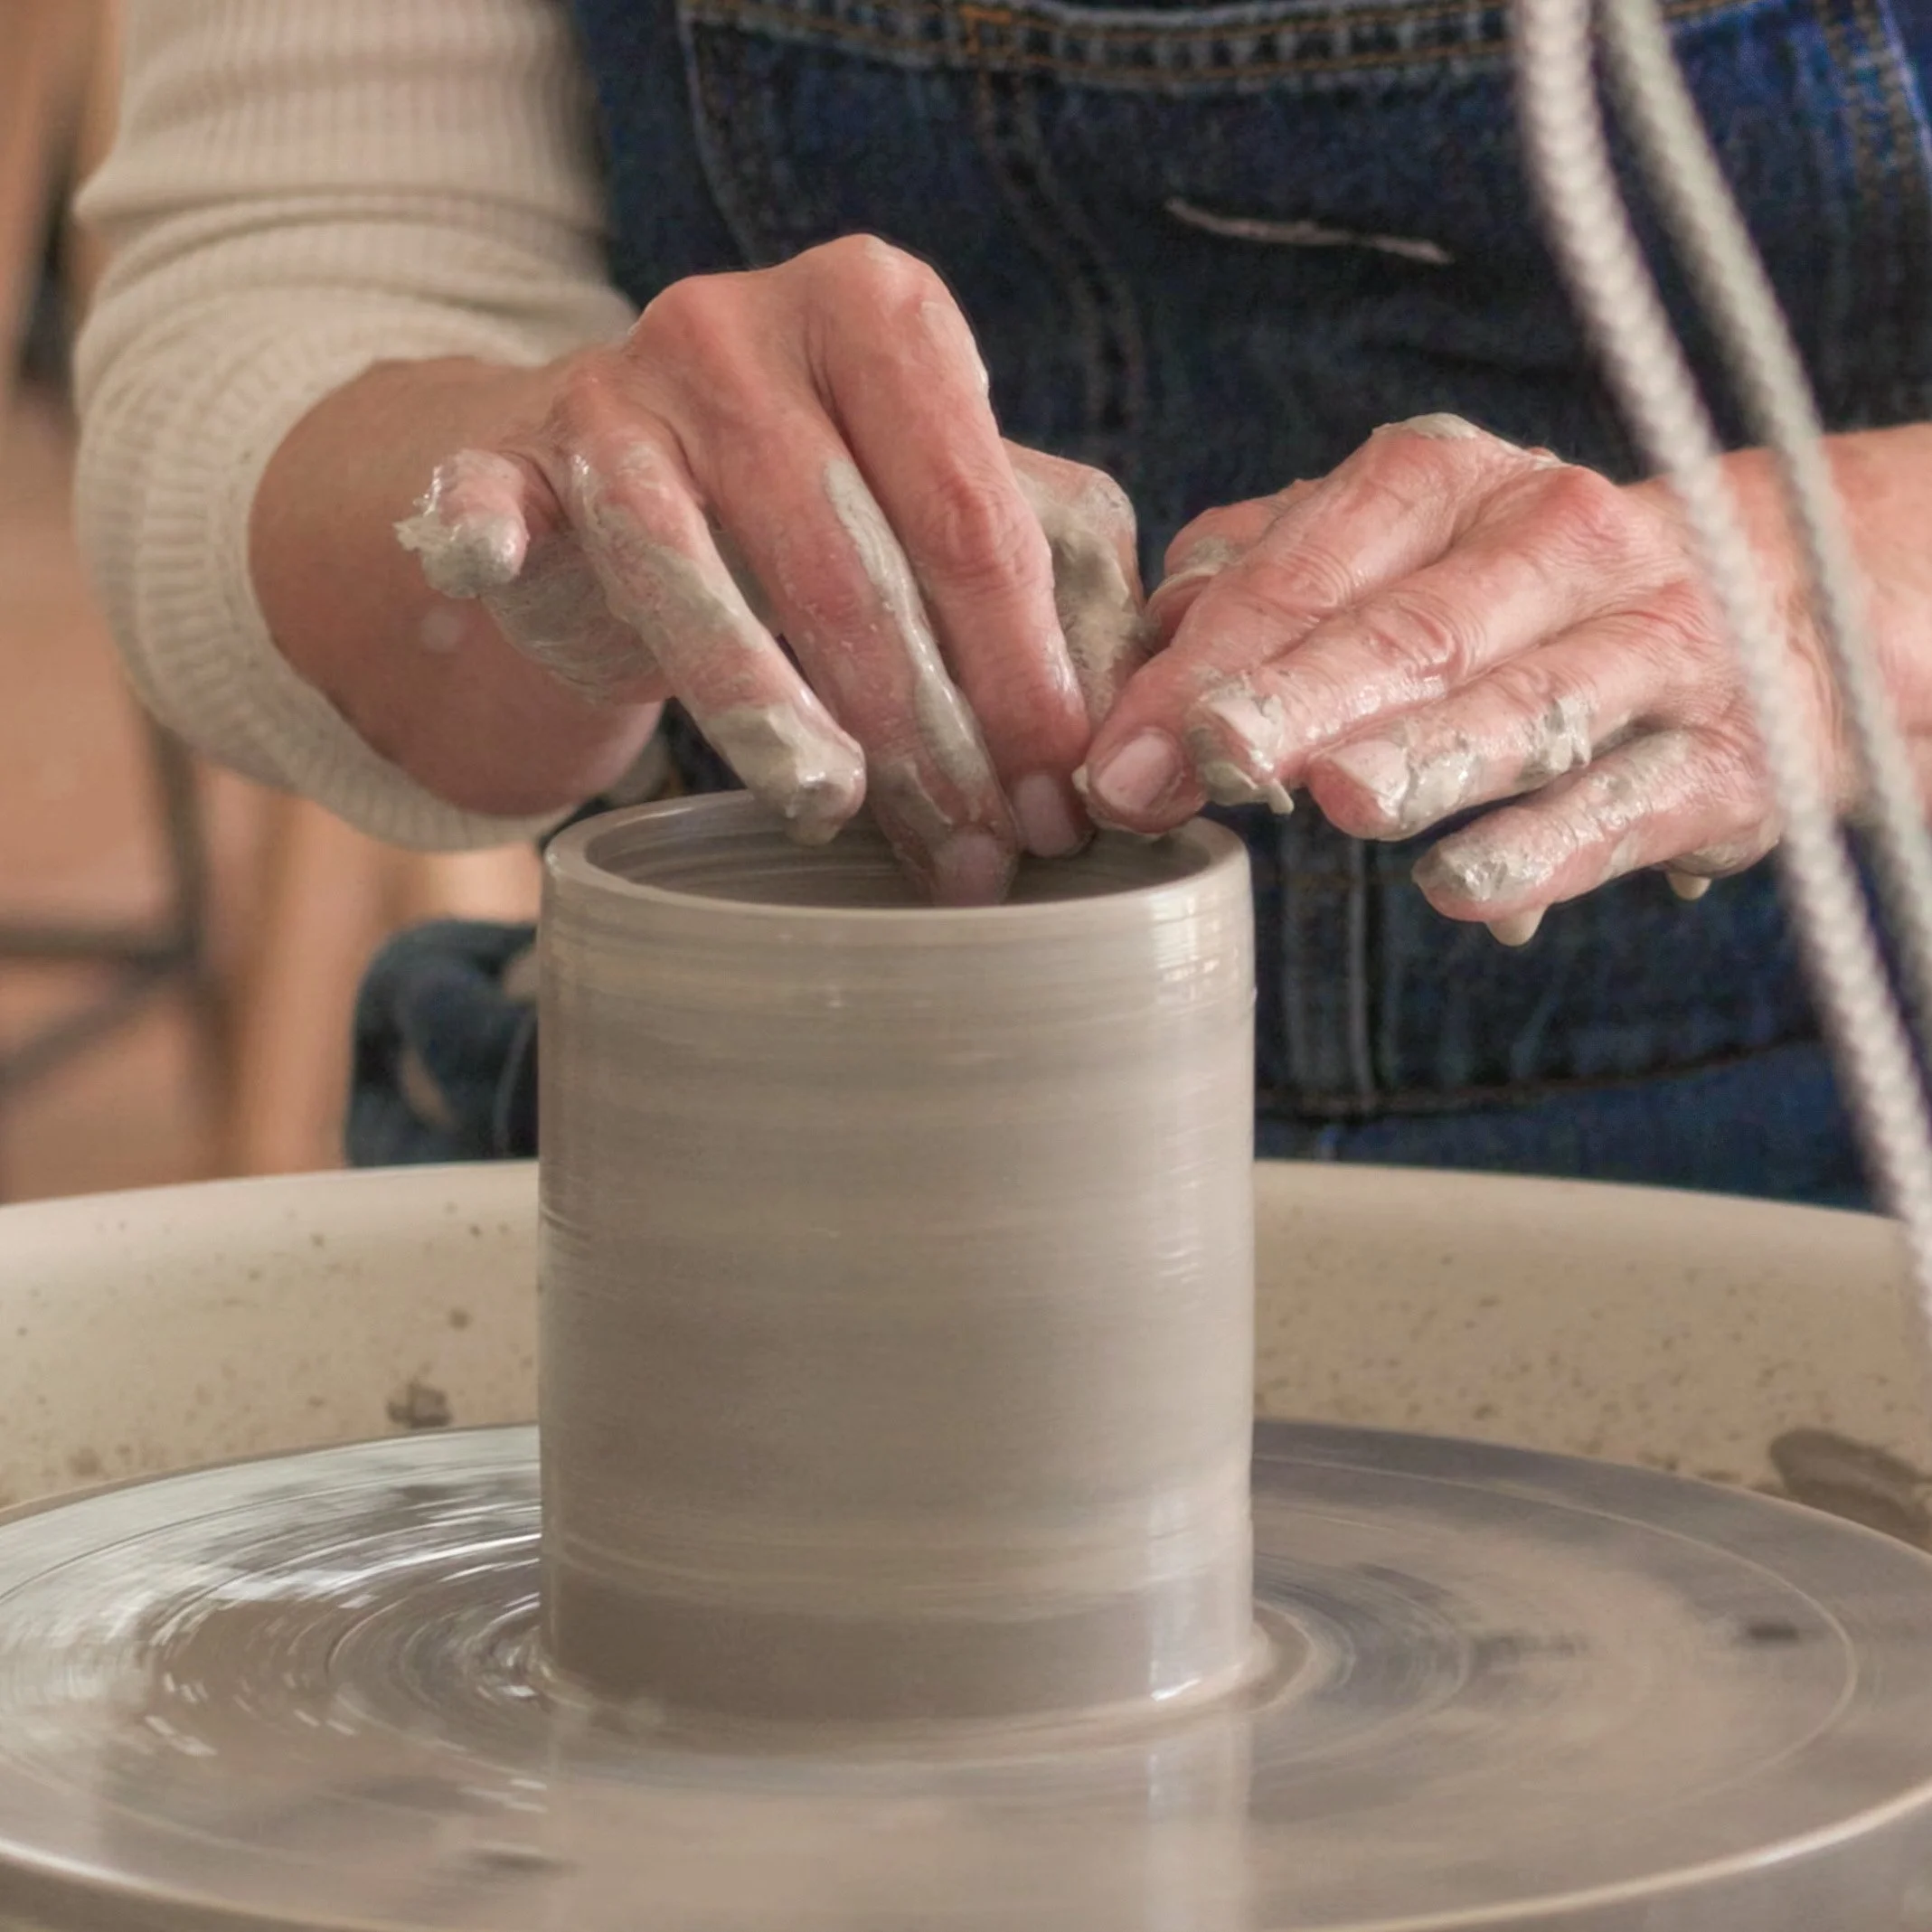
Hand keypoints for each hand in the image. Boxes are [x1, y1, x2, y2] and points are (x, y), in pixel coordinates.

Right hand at [394, 236, 1145, 902]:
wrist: (638, 479)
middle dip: (925, 734)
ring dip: (766, 708)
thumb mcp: (956, 516)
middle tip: (975, 857)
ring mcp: (619, 388)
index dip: (1024, 679)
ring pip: (697, 568)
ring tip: (831, 809)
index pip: (975, 520)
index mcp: (881, 315)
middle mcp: (746, 328)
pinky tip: (486, 553)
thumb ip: (1055, 584)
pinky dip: (486, 527)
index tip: (1059, 806)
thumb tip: (1116, 733)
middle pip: (851, 564)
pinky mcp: (514, 454)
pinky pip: (494, 497)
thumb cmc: (832, 509)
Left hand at [1079, 413, 1866, 942]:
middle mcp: (1557, 544)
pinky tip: (1468, 888)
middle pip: (1413, 629)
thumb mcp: (1403, 550)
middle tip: (1210, 760)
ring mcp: (1653, 647)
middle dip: (1300, 698)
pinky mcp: (1721, 761)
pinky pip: (1625, 806)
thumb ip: (1273, 584)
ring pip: (1529, 703)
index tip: (1122, 757)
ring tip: (1343, 797)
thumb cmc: (1528, 593)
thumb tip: (1157, 640)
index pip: (1311, 568)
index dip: (1211, 661)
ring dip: (1432, 752)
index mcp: (1448, 485)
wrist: (1783, 610)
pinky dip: (1550, 846)